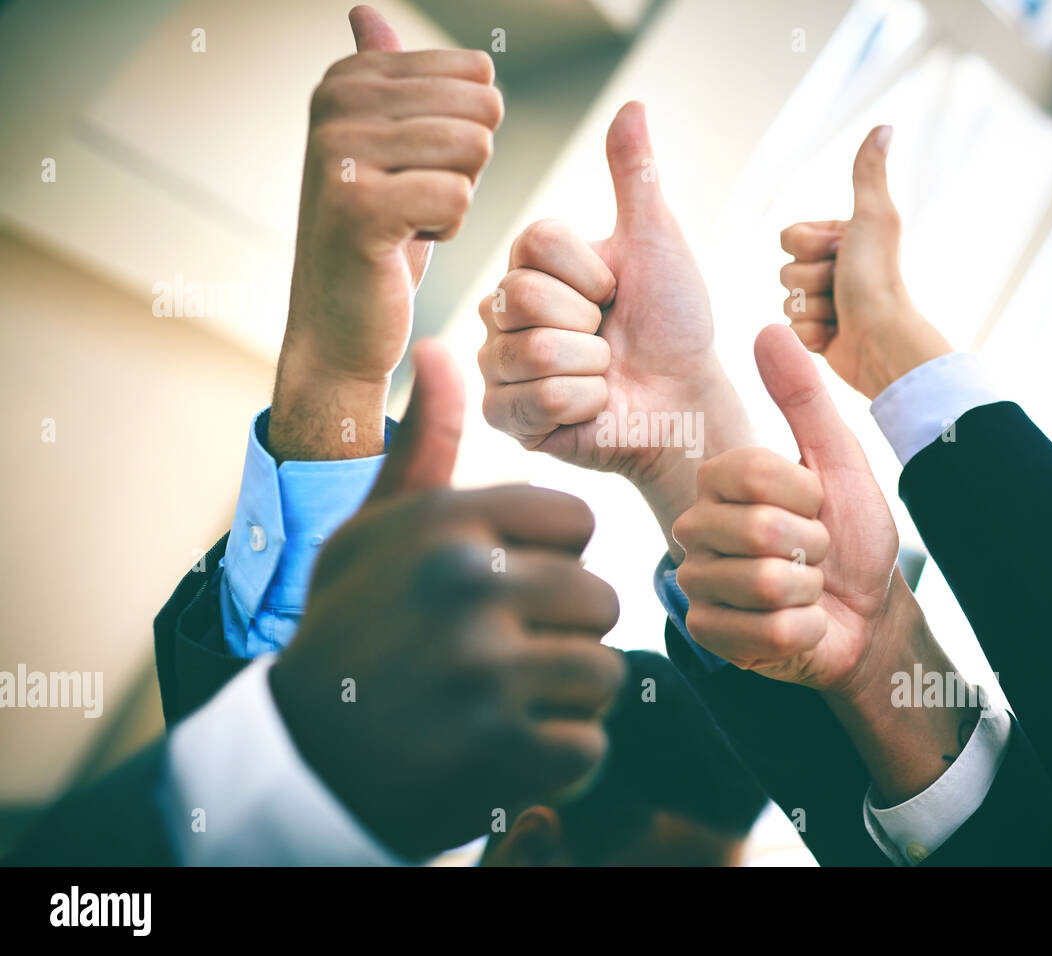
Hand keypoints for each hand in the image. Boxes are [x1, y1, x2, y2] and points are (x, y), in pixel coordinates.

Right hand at [269, 339, 623, 860]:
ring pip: (602, 671)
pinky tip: (502, 749)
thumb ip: (425, 445)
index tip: (506, 587)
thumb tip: (445, 347)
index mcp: (447, 524)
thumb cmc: (351, 628)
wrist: (306, 758)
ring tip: (506, 700)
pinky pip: (588, 745)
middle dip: (560, 632)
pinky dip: (555, 758)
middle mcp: (468, 586)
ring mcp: (487, 673)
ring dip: (563, 696)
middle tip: (502, 656)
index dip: (550, 560)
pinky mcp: (505, 753)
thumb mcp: (374, 530)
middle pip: (597, 598)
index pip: (575, 522)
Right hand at [272, 5, 502, 459]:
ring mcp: (339, 151)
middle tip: (415, 201)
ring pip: (472, 150)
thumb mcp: (384, 147)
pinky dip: (447, 230)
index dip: (465, 134)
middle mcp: (335, 104)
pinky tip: (403, 244)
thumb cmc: (378, 236)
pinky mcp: (358, 205)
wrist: (341, 324)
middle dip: (467, 167)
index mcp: (347, 78)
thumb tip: (364, 9)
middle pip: (480, 110)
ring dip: (457, 199)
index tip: (414, 171)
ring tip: (407, 220)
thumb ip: (382, 77)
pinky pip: (460, 196)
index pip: (475, 77)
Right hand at [479, 101, 753, 553]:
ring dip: (592, 367)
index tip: (614, 290)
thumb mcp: (656, 241)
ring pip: (533, 351)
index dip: (590, 272)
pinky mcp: (505, 417)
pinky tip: (593, 405)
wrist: (685, 398)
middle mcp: (502, 311)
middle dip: (589, 323)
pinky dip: (584, 404)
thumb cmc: (674, 323)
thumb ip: (635, 177)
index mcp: (531, 265)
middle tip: (608, 336)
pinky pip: (535, 400)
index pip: (533, 244)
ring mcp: (499, 365)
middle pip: (520, 297)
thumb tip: (632, 105)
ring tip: (604, 372)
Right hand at [673, 325, 899, 694]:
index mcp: (720, 483)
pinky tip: (798, 624)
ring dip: (810, 590)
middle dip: (812, 546)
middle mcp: (696, 530)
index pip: (754, 472)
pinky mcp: (710, 636)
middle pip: (761, 529)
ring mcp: (700, 586)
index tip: (817, 505)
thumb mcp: (837, 460)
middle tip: (813, 552)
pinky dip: (804, 631)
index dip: (806, 492)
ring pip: (766, 583)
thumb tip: (769, 326)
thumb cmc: (851, 536)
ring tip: (806, 587)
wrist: (867, 615)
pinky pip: (769, 633)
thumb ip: (802, 397)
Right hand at [778, 126, 950, 399]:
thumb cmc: (878, 277)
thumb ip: (868, 174)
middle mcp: (832, 269)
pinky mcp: (818, 335)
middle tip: (841, 286)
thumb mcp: (873, 217)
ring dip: (812, 309)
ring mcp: (823, 302)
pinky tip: (836, 335)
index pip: (788, 238)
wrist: (881, 338)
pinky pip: (791, 331)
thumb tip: (885, 126)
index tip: (840, 252)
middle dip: (810, 281)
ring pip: (786, 301)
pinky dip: (812, 335)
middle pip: (784, 270)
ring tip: (841, 313)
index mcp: (840, 240)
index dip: (807, 247)